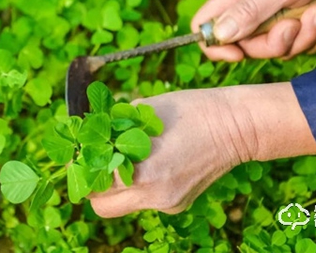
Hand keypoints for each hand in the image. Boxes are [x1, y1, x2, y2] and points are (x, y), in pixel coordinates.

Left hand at [89, 83, 315, 217]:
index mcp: (144, 172)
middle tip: (95, 160)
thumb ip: (112, 125)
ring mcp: (168, 204)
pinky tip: (153, 162)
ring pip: (123, 205)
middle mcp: (154, 196)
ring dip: (116, 186)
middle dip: (93, 185)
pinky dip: (140, 185)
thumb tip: (88, 130)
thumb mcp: (143, 109)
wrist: (235, 126)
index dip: (82, 167)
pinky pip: (145, 200)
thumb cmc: (189, 110)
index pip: (93, 183)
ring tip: (124, 158)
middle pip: (102, 207)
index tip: (80, 152)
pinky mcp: (178, 205)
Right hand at [192, 0, 315, 60]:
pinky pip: (307, 45)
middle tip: (295, 22)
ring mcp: (275, 20)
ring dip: (308, 35)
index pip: (204, 29)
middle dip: (277, 43)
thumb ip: (248, 11)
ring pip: (282, 49)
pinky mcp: (300, 24)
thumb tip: (219, 34)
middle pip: (249, 48)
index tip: (239, 54)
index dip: (216, 48)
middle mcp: (250, 12)